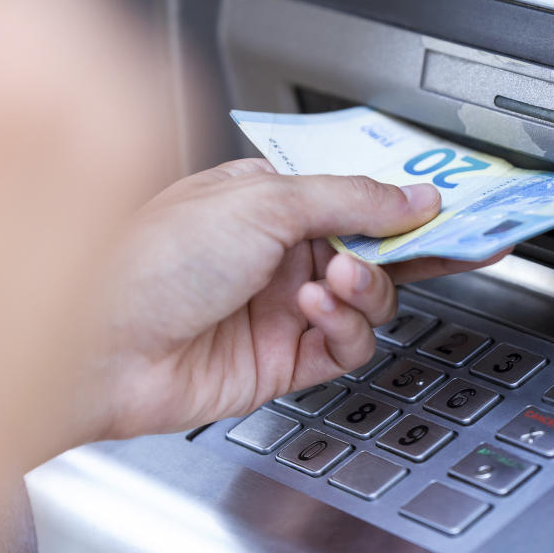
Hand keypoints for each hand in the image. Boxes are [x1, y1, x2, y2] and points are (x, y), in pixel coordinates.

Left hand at [95, 159, 509, 440]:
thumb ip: (350, 198)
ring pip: (368, 300)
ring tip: (336, 279)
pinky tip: (314, 310)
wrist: (100, 344)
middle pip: (373, 249)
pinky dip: (343, 327)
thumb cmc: (152, 258)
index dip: (406, 198)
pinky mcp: (284, 359)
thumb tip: (415, 195)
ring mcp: (283, 306)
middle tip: (452, 242)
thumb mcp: (262, 203)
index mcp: (270, 201)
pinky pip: (345, 345)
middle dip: (409, 247)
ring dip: (365, 288)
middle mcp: (280, 252)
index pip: (357, 194)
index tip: (454, 202)